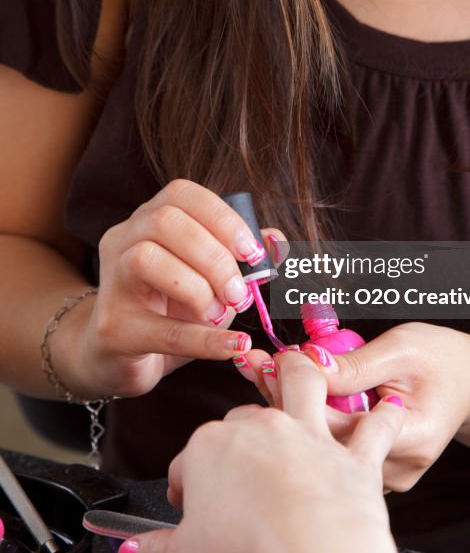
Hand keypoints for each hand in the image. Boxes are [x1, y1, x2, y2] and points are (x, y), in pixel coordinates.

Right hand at [55, 180, 283, 398]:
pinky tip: (233, 345)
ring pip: (147, 258)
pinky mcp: (112, 329)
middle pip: (165, 221)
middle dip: (214, 256)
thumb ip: (241, 257)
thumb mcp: (209, 279)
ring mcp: (111, 283)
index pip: (181, 194)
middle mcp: (123, 240)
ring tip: (221, 313)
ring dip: (198, 287)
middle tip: (239, 293)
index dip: (222, 218)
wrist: (118, 357)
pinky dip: (204, 338)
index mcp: (148, 219)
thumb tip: (276, 241)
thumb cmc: (169, 310)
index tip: (253, 253)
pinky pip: (161, 329)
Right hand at [119, 351, 406, 552]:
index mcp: (211, 449)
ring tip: (299, 362)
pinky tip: (391, 405)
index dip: (188, 487)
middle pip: (242, 418)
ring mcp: (309, 437)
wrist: (312, 551)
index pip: (190, 462)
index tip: (190, 510)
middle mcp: (261, 431)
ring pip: (303, 385)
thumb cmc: (247, 551)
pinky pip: (374, 429)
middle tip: (239, 460)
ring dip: (301, 371)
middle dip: (238, 431)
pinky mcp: (354, 456)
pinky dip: (384, 417)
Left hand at [240, 323, 469, 492]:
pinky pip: (334, 450)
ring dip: (297, 412)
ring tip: (266, 374)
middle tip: (255, 365)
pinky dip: (313, 423)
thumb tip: (308, 368)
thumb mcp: (402, 349)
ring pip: (324, 449)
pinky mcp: (375, 474)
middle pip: (324, 444)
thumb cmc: (443, 360)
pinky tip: (292, 397)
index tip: (271, 362)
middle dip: (286, 402)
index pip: (339, 428)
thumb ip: (356, 366)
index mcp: (412, 437)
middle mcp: (398, 468)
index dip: (301, 395)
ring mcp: (386, 477)